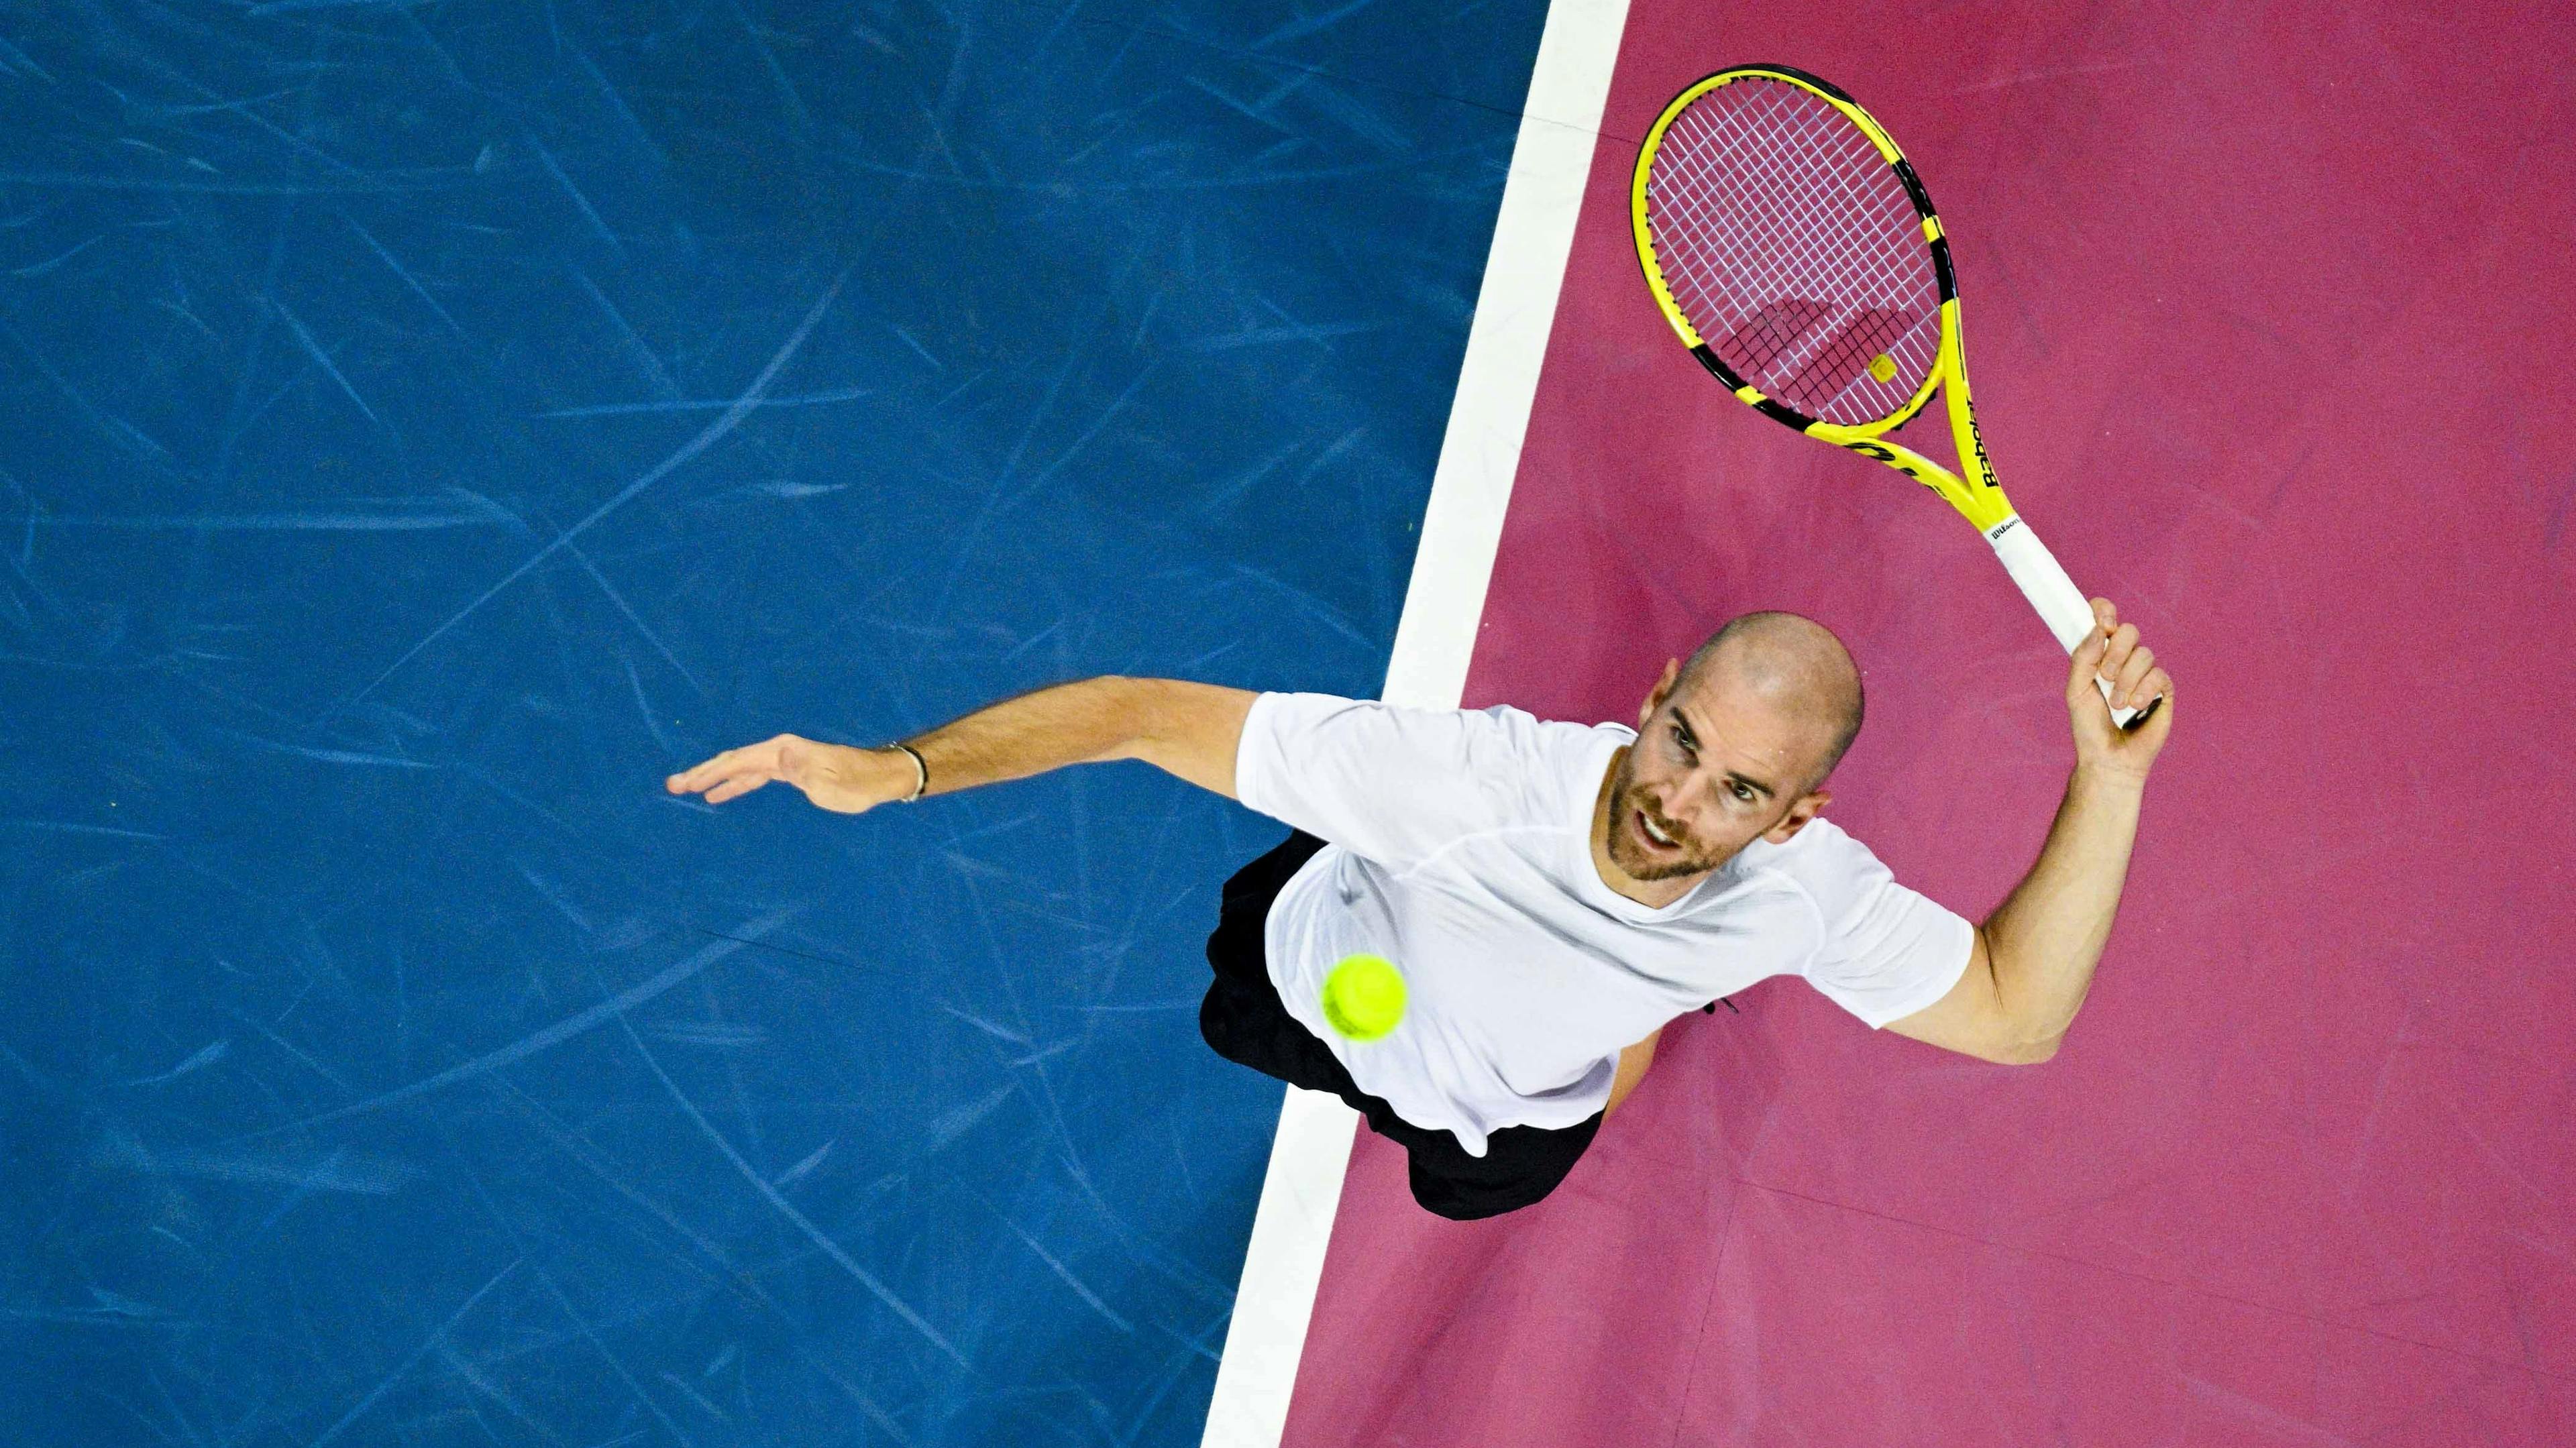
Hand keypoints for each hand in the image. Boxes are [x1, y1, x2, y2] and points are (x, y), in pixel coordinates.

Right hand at [665, 734, 907, 813]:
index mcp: (783, 751)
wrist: (876, 779)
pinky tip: (719, 795)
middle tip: (673, 785)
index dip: (709, 772)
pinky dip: (733, 785)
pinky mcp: (789, 772)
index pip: (738, 761)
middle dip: (703, 772)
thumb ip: (801, 769)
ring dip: (714, 779)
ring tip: (686, 789)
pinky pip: (752, 778)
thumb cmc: (855, 783)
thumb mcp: (829, 780)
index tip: (685, 784)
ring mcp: (783, 760)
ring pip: (740, 769)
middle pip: (733, 761)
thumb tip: (778, 754)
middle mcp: (779, 751)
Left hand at [2067, 598, 2173, 781]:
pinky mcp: (2162, 690)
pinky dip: (2143, 690)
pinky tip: (2135, 707)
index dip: (2104, 611)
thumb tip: (2098, 630)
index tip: (2102, 621)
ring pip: (2144, 654)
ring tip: (2117, 704)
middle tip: (2105, 676)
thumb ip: (2083, 659)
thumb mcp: (2076, 691)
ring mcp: (2145, 674)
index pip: (2106, 620)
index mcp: (2100, 655)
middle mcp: (2124, 660)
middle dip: (2116, 651)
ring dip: (2126, 679)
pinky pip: (2159, 675)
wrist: (2108, 757)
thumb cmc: (2089, 726)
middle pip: (2129, 631)